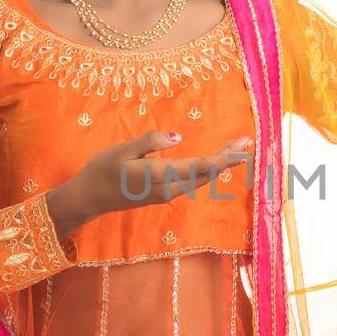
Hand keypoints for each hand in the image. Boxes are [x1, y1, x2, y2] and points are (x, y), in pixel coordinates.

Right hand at [47, 130, 253, 236]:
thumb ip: (150, 142)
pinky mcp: (164, 195)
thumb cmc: (101, 169)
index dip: (224, 158)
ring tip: (238, 148)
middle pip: (206, 174)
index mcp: (158, 176)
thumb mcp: (121, 150)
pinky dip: (208, 171)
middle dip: (228, 159)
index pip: (199, 167)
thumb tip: (179, 136)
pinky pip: (192, 182)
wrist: (89, 199)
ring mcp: (167, 195)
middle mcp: (167, 189)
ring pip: (201, 180)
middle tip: (247, 142)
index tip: (243, 150)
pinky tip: (217, 162)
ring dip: (220, 164)